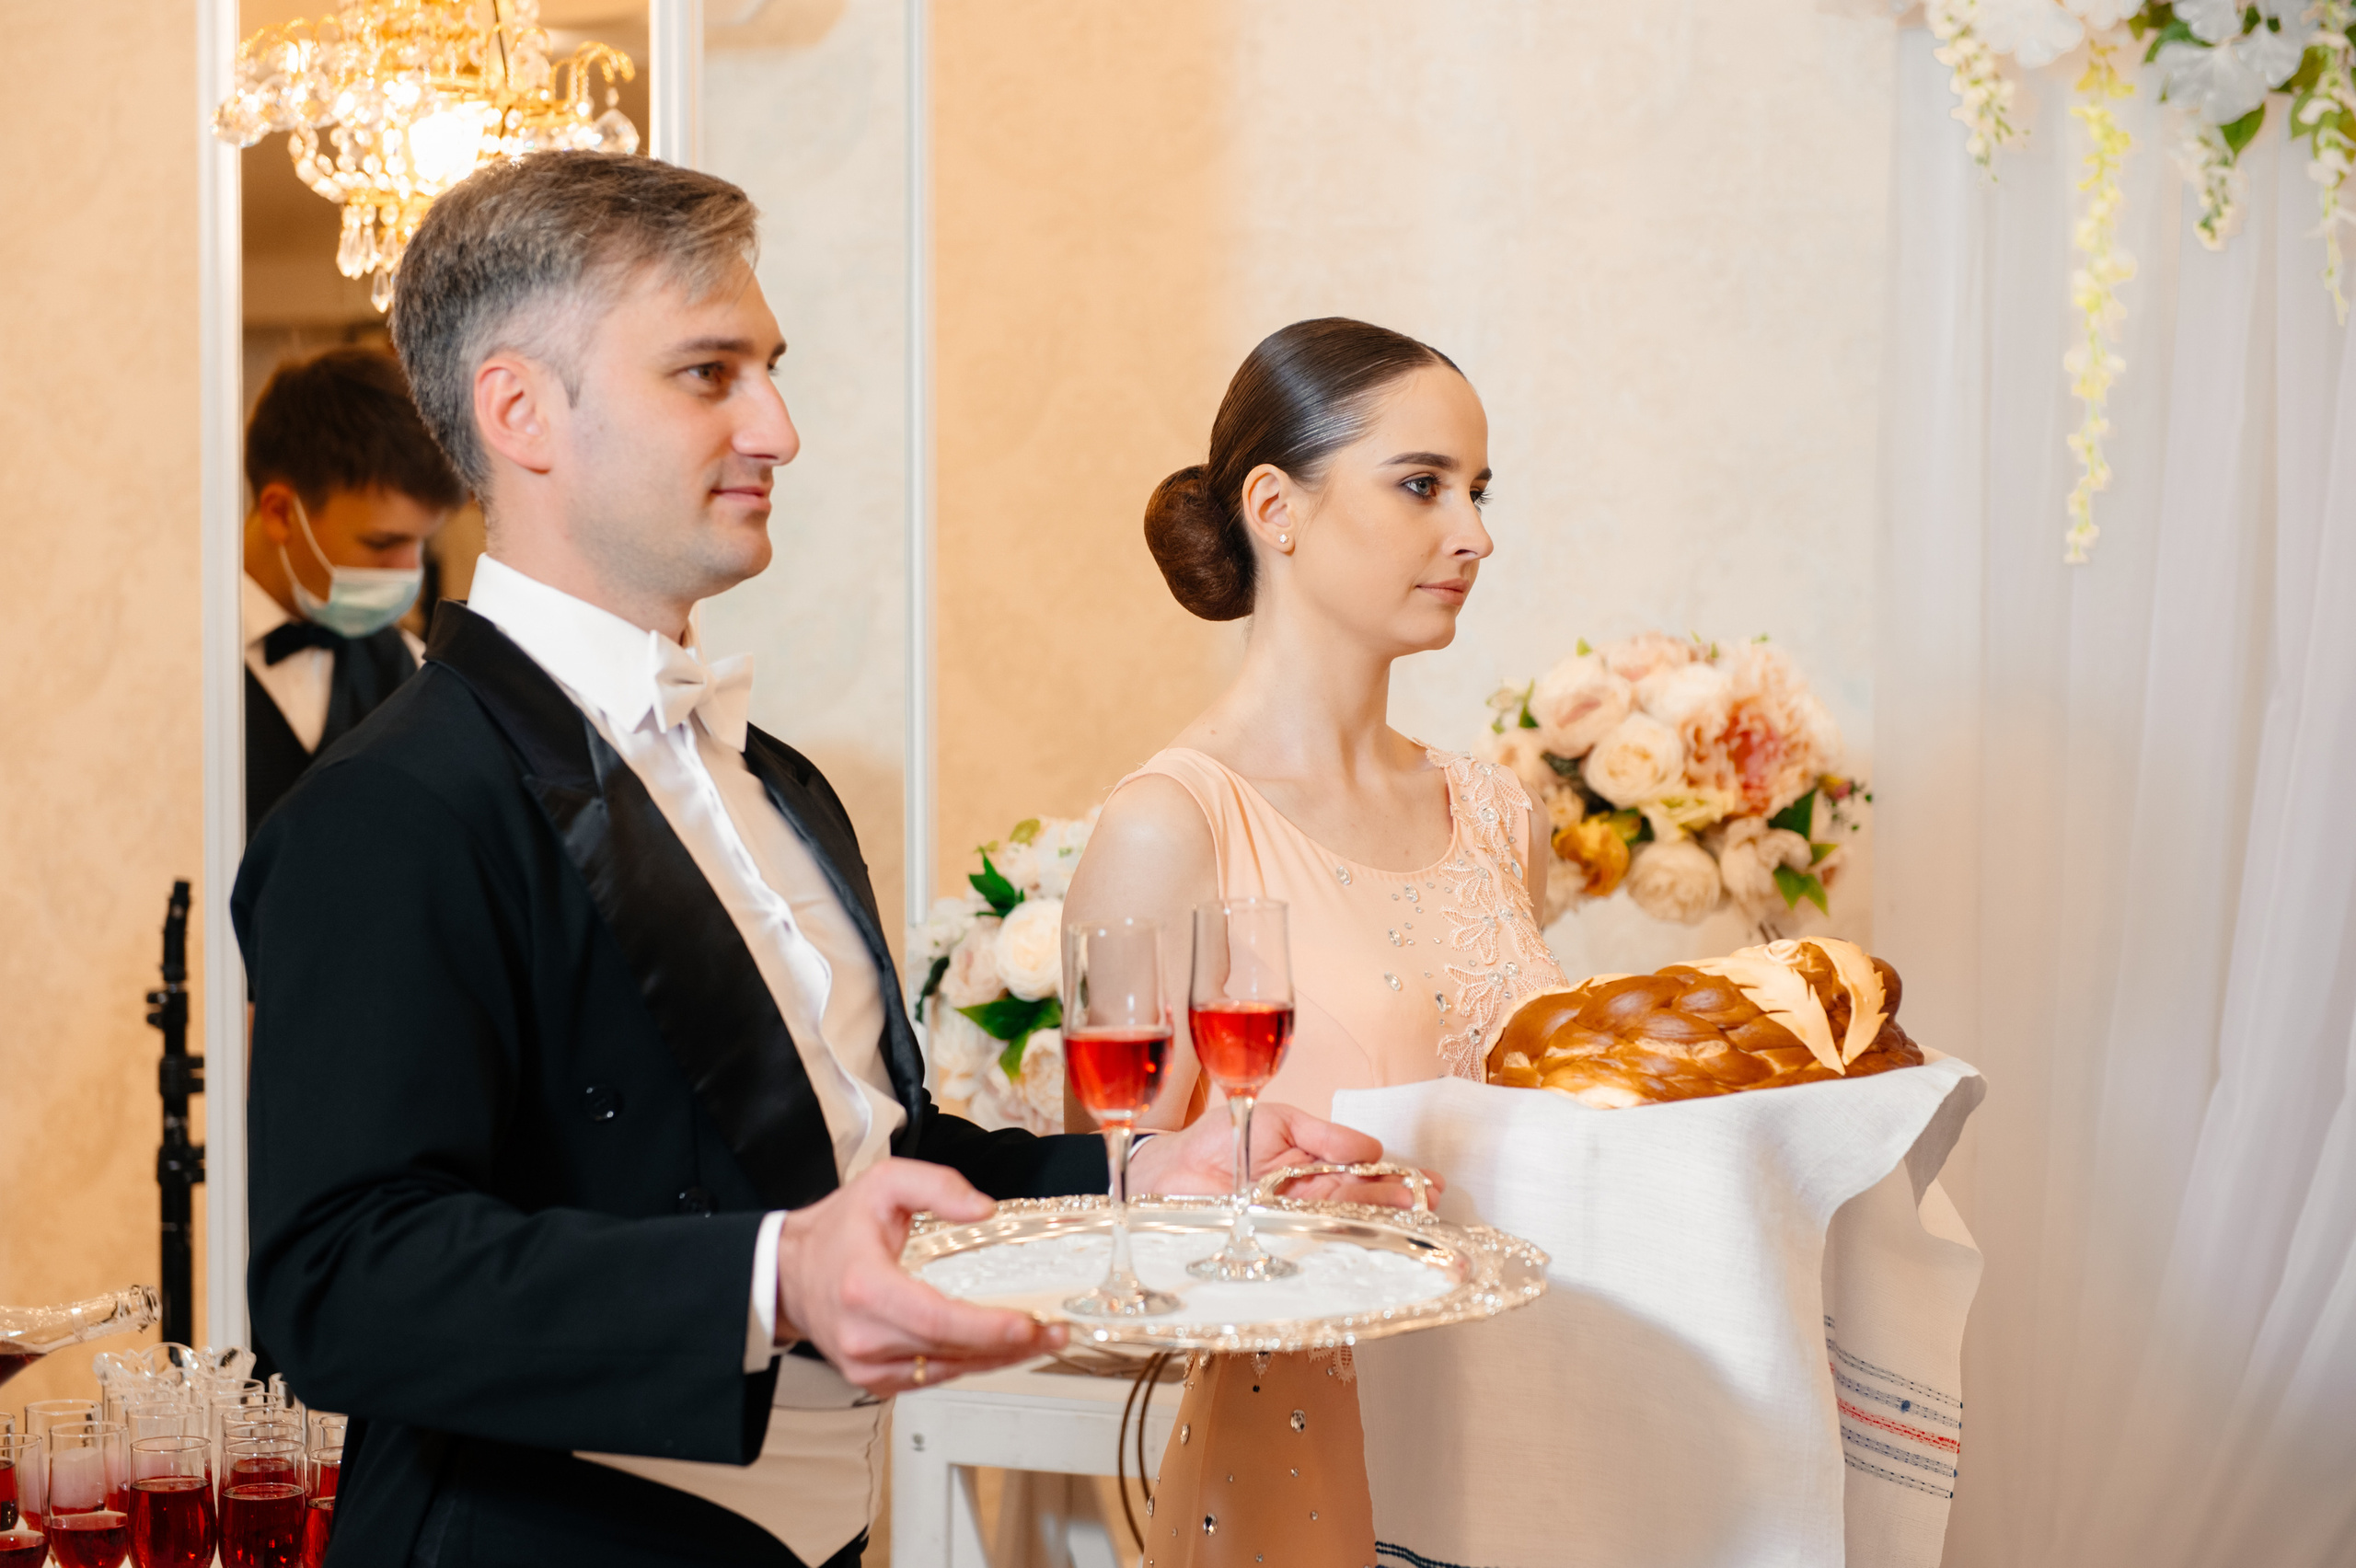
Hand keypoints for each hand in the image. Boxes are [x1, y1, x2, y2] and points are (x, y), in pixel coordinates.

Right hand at [774, 1158, 1064, 1396]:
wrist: (786, 1273)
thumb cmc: (835, 1231)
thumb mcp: (882, 1183)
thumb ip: (937, 1186)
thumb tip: (983, 1209)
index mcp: (864, 1288)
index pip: (935, 1319)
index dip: (986, 1327)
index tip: (1026, 1324)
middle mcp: (864, 1335)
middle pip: (950, 1350)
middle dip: (1009, 1344)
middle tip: (1054, 1331)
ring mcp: (866, 1365)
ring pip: (947, 1371)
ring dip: (998, 1358)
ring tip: (1040, 1341)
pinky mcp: (873, 1380)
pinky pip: (932, 1377)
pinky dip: (969, 1364)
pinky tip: (998, 1351)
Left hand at [1125, 1101, 1442, 1209]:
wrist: (1169, 1170)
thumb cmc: (1218, 1139)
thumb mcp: (1274, 1122)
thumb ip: (1321, 1134)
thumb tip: (1369, 1148)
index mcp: (1316, 1162)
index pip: (1366, 1171)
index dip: (1398, 1177)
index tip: (1428, 1183)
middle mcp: (1311, 1194)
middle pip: (1364, 1199)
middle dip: (1400, 1201)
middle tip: (1430, 1202)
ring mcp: (1294, 1217)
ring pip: (1347, 1219)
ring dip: (1381, 1219)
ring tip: (1414, 1217)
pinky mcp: (1275, 1237)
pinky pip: (1316, 1239)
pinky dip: (1344, 1239)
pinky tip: (1371, 1236)